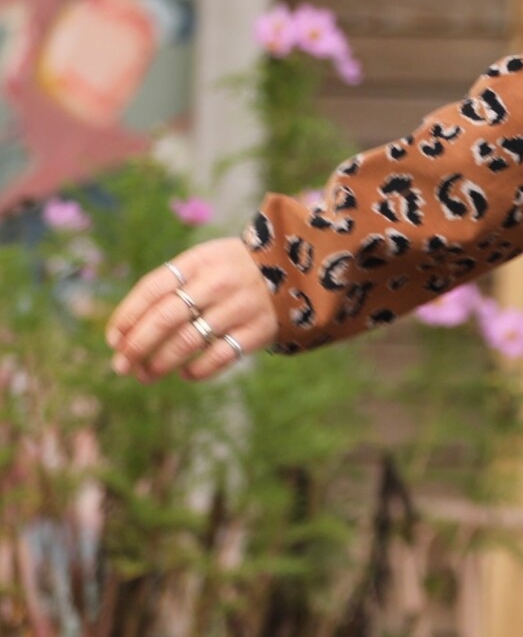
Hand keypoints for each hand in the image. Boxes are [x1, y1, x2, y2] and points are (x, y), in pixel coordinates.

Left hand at [106, 238, 280, 382]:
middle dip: (138, 345)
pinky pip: (221, 356)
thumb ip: (170, 288)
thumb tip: (125, 333)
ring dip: (161, 362)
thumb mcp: (203, 264)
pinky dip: (198, 370)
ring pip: (189, 340)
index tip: (113, 341)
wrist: (295, 272)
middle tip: (121, 366)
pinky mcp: (260, 330)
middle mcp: (218, 282)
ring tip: (145, 375)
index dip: (127, 316)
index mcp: (198, 261)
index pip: (152, 289)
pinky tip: (185, 374)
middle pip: (166, 317)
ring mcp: (241, 307)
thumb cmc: (232, 272)